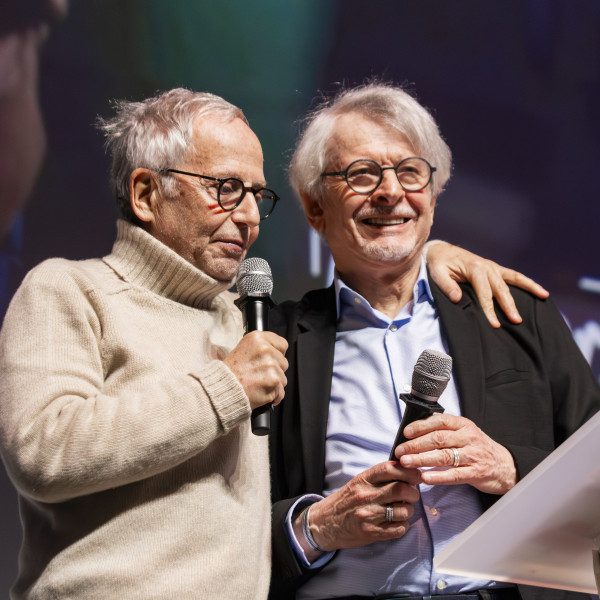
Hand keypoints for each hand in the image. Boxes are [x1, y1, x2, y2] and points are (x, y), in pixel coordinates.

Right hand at [223, 331, 287, 410]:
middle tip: (258, 374)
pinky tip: (260, 392)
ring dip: (273, 384)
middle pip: (284, 362)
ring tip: (257, 383)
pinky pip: (281, 392)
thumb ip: (262, 348)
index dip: (277, 354)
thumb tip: (277, 353)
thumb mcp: (243, 349)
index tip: (270, 359)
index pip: (282, 344)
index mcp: (258, 339)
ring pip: (283, 378)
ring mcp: (271, 366)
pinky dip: (273, 395)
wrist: (222, 389)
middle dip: (275, 370)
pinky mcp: (274, 382)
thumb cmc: (230, 372)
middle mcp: (266, 350)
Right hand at [297, 461, 420, 558]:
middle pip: (401, 489)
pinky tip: (397, 522)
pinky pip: (399, 529)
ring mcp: (368, 515)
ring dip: (408, 510)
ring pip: (403, 510)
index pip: (389, 468)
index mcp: (363, 480)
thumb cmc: (346, 500)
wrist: (325, 523)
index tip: (416, 475)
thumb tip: (407, 471)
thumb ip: (379, 477)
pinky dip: (403, 525)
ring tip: (403, 510)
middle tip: (412, 494)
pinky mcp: (371, 533)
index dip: (408, 471)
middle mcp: (365, 496)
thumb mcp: (359, 482)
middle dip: (413, 492)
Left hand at [394, 413, 516, 494]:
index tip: (406, 432)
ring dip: (422, 459)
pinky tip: (425, 478)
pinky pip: (454, 475)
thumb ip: (444, 431)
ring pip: (444, 456)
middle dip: (416, 445)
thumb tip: (414, 433)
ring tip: (406, 463)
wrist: (505, 466)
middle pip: (438, 439)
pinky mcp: (477, 473)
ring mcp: (473, 455)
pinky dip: (438, 476)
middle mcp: (468, 437)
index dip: (421, 426)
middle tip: (400, 451)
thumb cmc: (478, 448)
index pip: (439, 421)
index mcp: (463, 424)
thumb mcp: (464, 433)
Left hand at [423, 240, 548, 328]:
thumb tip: (458, 298)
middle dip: (509, 306)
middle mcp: (487, 266)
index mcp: (474, 268)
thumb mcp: (437, 274)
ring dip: (528, 289)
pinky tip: (540, 290)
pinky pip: (514, 276)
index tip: (494, 324)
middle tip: (516, 321)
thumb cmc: (439, 264)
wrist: (442, 251)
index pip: (484, 293)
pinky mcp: (495, 269)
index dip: (489, 309)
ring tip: (544, 297)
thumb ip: (447, 286)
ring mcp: (493, 267)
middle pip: (501, 289)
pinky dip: (527, 282)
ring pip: (514, 279)